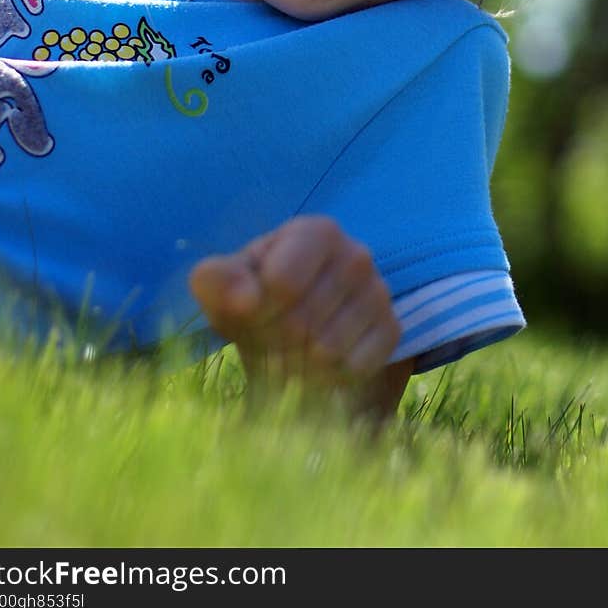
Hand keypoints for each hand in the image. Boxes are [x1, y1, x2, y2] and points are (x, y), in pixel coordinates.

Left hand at [189, 215, 403, 391]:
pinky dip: (329, 376)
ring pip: (328, 349)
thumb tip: (245, 299)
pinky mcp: (392, 329)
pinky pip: (355, 366)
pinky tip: (320, 362)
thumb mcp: (223, 287)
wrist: (291, 333)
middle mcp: (356, 255)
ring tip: (291, 351)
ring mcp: (379, 292)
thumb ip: (215, 280)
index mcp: (316, 231)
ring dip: (299, 364)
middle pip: (302, 321)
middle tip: (269, 338)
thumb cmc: (253, 301)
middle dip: (276, 342)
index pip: (283, 283)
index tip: (250, 311)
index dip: (258, 309)